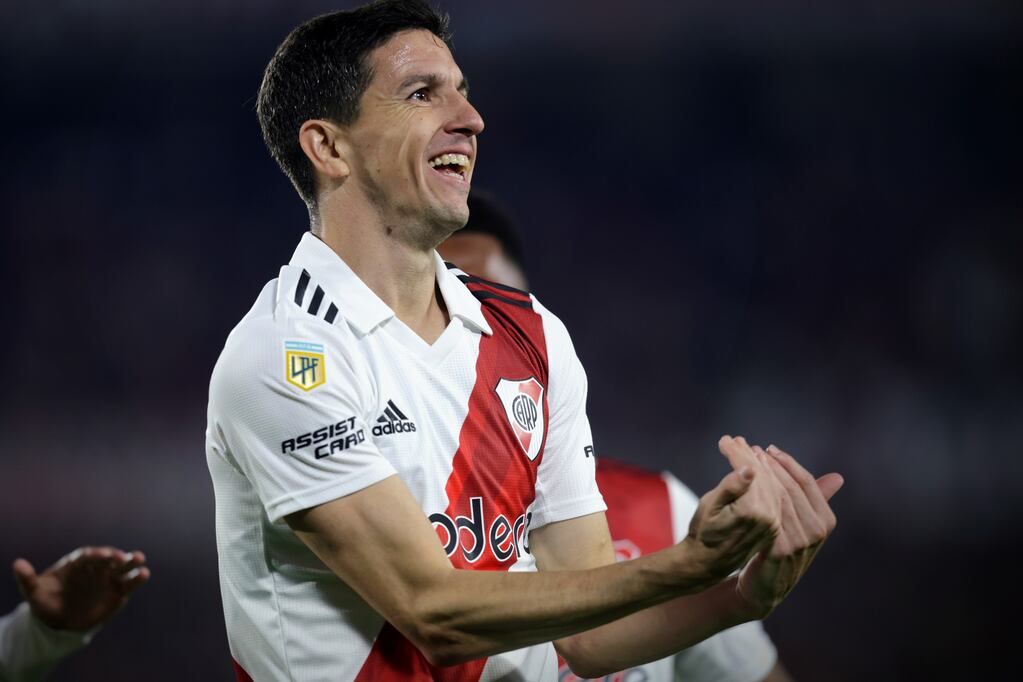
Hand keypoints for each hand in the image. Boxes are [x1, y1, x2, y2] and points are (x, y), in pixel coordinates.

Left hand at [13, 546, 150, 630]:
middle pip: (110, 558)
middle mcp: (96, 568)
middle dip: (118, 556)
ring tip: (141, 561)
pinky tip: (144, 574)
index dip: (97, 554)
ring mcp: (108, 579)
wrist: (58, 621)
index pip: (90, 556)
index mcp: (78, 563)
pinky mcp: (118, 593)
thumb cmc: (46, 601)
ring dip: (133, 563)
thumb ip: (27, 578)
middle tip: (124, 557)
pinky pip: (129, 584)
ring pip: (123, 568)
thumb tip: (17, 563)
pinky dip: (137, 579)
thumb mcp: (34, 591)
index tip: (104, 555)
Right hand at [683, 436, 782, 587]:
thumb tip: (749, 469)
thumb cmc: (702, 533)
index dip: (738, 453)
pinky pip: (775, 494)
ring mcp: (775, 522)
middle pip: (764, 475)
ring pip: (772, 483)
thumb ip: (730, 487)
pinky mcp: (775, 524)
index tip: (725, 440)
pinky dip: (766, 478)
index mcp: (755, 512)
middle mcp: (771, 518)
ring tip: (744, 449)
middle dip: (749, 455)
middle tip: (734, 440)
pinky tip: (757, 468)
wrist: (707, 563)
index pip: (751, 472)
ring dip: (759, 464)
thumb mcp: (709, 507)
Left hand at [736, 444, 841, 617]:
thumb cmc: (783, 549)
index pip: (806, 482)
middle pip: (791, 487)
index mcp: (825, 521)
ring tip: (743, 460)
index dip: (786, 463)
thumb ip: (817, 500)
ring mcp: (800, 541)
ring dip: (759, 476)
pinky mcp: (780, 550)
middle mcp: (816, 531)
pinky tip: (740, 486)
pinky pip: (767, 514)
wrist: (765, 587)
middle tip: (750, 448)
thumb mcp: (803, 524)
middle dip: (770, 465)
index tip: (767, 449)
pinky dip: (753, 496)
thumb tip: (838, 477)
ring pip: (777, 498)